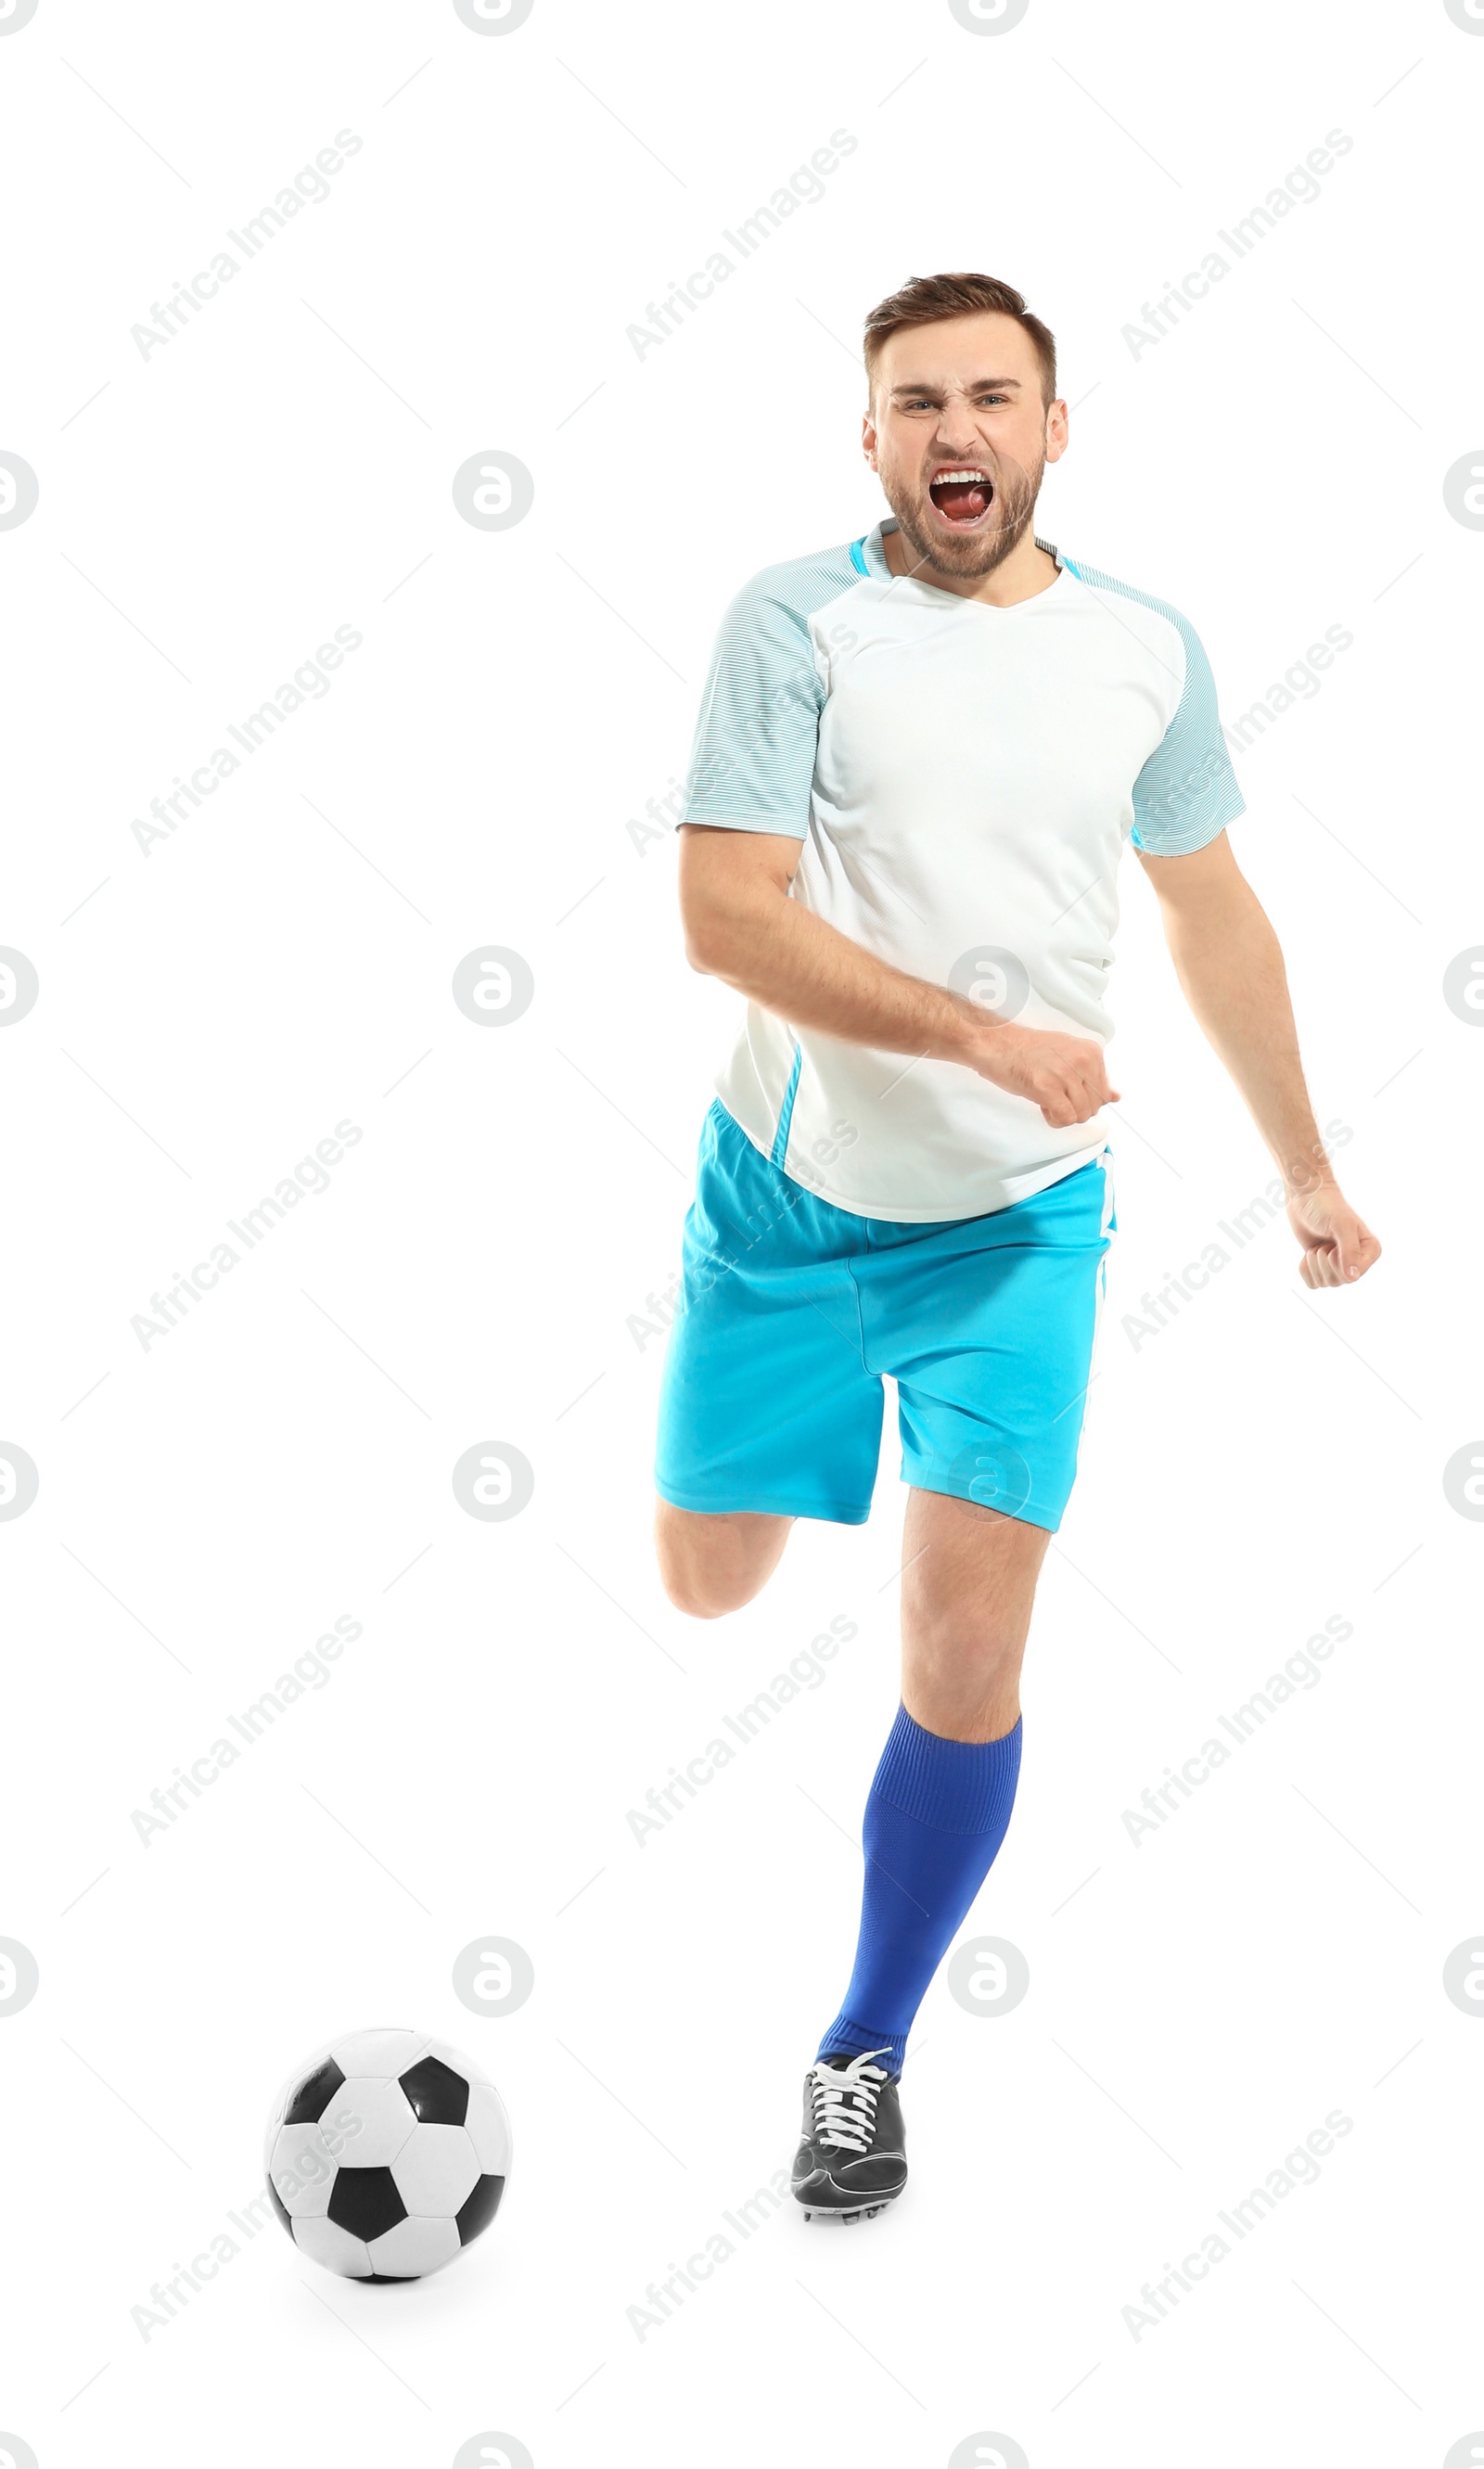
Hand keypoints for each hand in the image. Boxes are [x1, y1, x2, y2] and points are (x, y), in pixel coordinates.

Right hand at [968, 1020, 1118, 1127]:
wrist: (998, 1044)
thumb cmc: (1029, 1049)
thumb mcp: (1069, 1055)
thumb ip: (1093, 1076)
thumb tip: (1115, 1096)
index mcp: (1091, 1052)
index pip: (1105, 1092)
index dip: (1084, 1097)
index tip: (1067, 1088)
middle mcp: (1082, 1061)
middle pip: (1095, 1106)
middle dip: (1076, 1108)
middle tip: (1055, 1094)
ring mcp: (1065, 1074)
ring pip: (1082, 1114)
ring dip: (1064, 1114)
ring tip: (1047, 1098)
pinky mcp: (1047, 1088)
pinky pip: (1066, 1118)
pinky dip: (1055, 1119)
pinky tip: (1043, 1105)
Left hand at [1286, 1181, 1381, 1287]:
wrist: (1306, 1197)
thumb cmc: (1326, 1206)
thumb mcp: (1341, 1226)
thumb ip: (1350, 1251)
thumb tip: (1352, 1278)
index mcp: (1371, 1251)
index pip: (1354, 1276)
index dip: (1337, 1262)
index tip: (1334, 1245)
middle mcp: (1358, 1260)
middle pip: (1338, 1281)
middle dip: (1323, 1262)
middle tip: (1324, 1243)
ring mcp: (1339, 1264)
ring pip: (1325, 1283)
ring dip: (1314, 1263)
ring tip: (1319, 1244)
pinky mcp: (1322, 1266)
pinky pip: (1312, 1283)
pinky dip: (1305, 1269)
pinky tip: (1309, 1252)